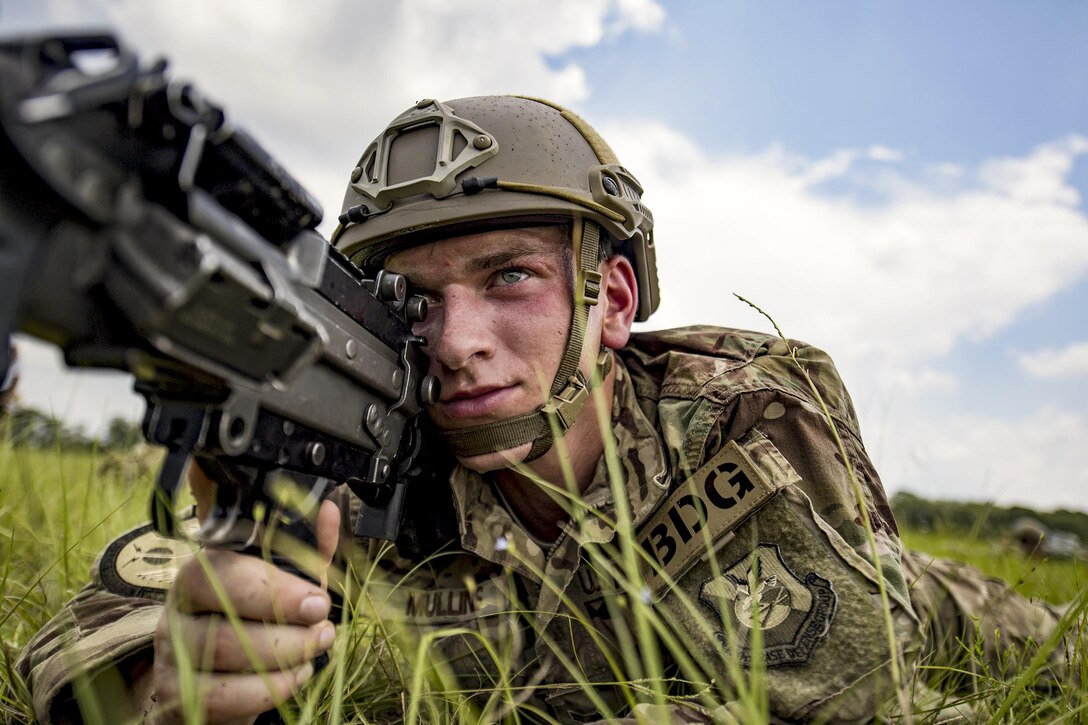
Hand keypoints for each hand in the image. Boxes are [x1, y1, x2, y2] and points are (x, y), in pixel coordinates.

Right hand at [149, 464, 340, 723]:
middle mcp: (177, 611)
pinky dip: (268, 690)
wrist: (213, 674)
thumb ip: (305, 551)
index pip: (224, 572)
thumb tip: (330, 510)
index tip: (318, 601)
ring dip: (283, 661)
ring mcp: (172, 655)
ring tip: (313, 653)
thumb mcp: (282, 582)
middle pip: (225, 622)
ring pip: (225, 660)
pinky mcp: (176, 695)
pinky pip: (222, 698)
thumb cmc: (252, 618)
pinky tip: (293, 678)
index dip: (273, 588)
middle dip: (286, 632)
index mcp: (201, 572)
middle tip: (324, 632)